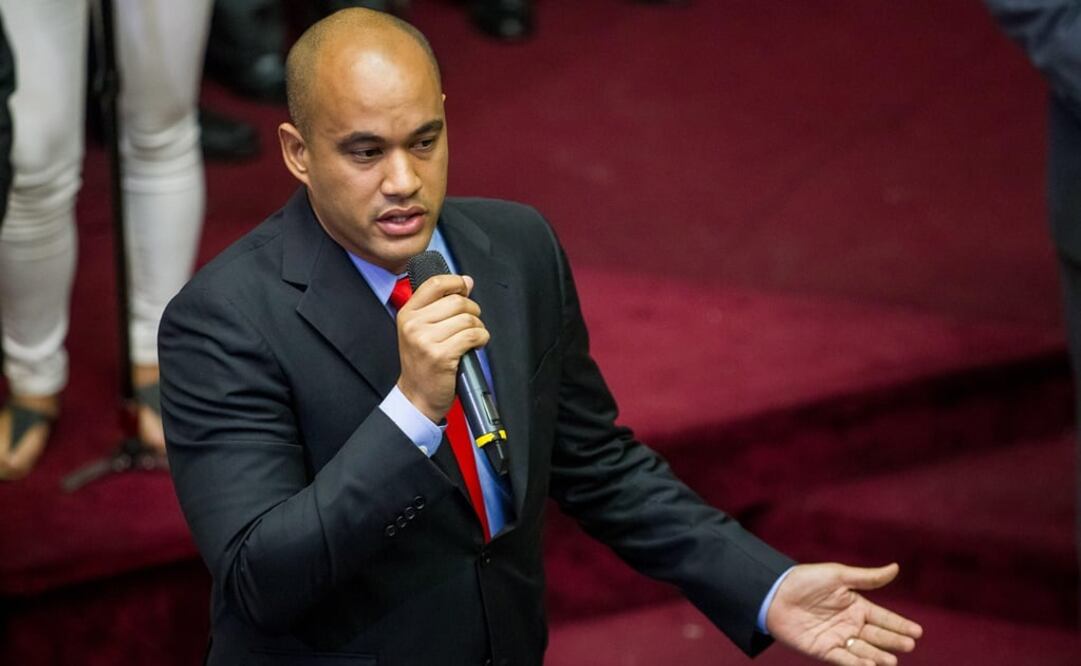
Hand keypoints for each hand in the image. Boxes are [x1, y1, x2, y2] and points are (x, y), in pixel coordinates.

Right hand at [395, 274, 488, 422]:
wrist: (417, 397)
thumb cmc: (423, 364)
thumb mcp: (421, 330)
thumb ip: (441, 304)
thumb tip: (466, 281)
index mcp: (407, 314)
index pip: (435, 284)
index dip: (456, 282)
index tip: (465, 288)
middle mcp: (414, 325)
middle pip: (457, 301)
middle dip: (472, 311)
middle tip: (471, 323)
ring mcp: (426, 340)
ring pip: (468, 319)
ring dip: (478, 327)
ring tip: (472, 338)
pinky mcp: (441, 355)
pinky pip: (472, 335)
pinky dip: (481, 339)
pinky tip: (475, 345)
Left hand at [766, 563, 921, 665]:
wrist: (774, 593)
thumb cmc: (805, 580)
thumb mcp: (838, 576)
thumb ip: (867, 578)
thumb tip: (895, 568)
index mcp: (855, 605)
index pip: (883, 618)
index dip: (900, 625)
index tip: (918, 632)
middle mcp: (850, 624)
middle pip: (877, 636)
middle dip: (893, 641)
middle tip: (908, 645)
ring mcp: (837, 638)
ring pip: (864, 651)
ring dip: (878, 656)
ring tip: (891, 661)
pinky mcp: (823, 650)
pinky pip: (844, 659)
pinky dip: (857, 664)